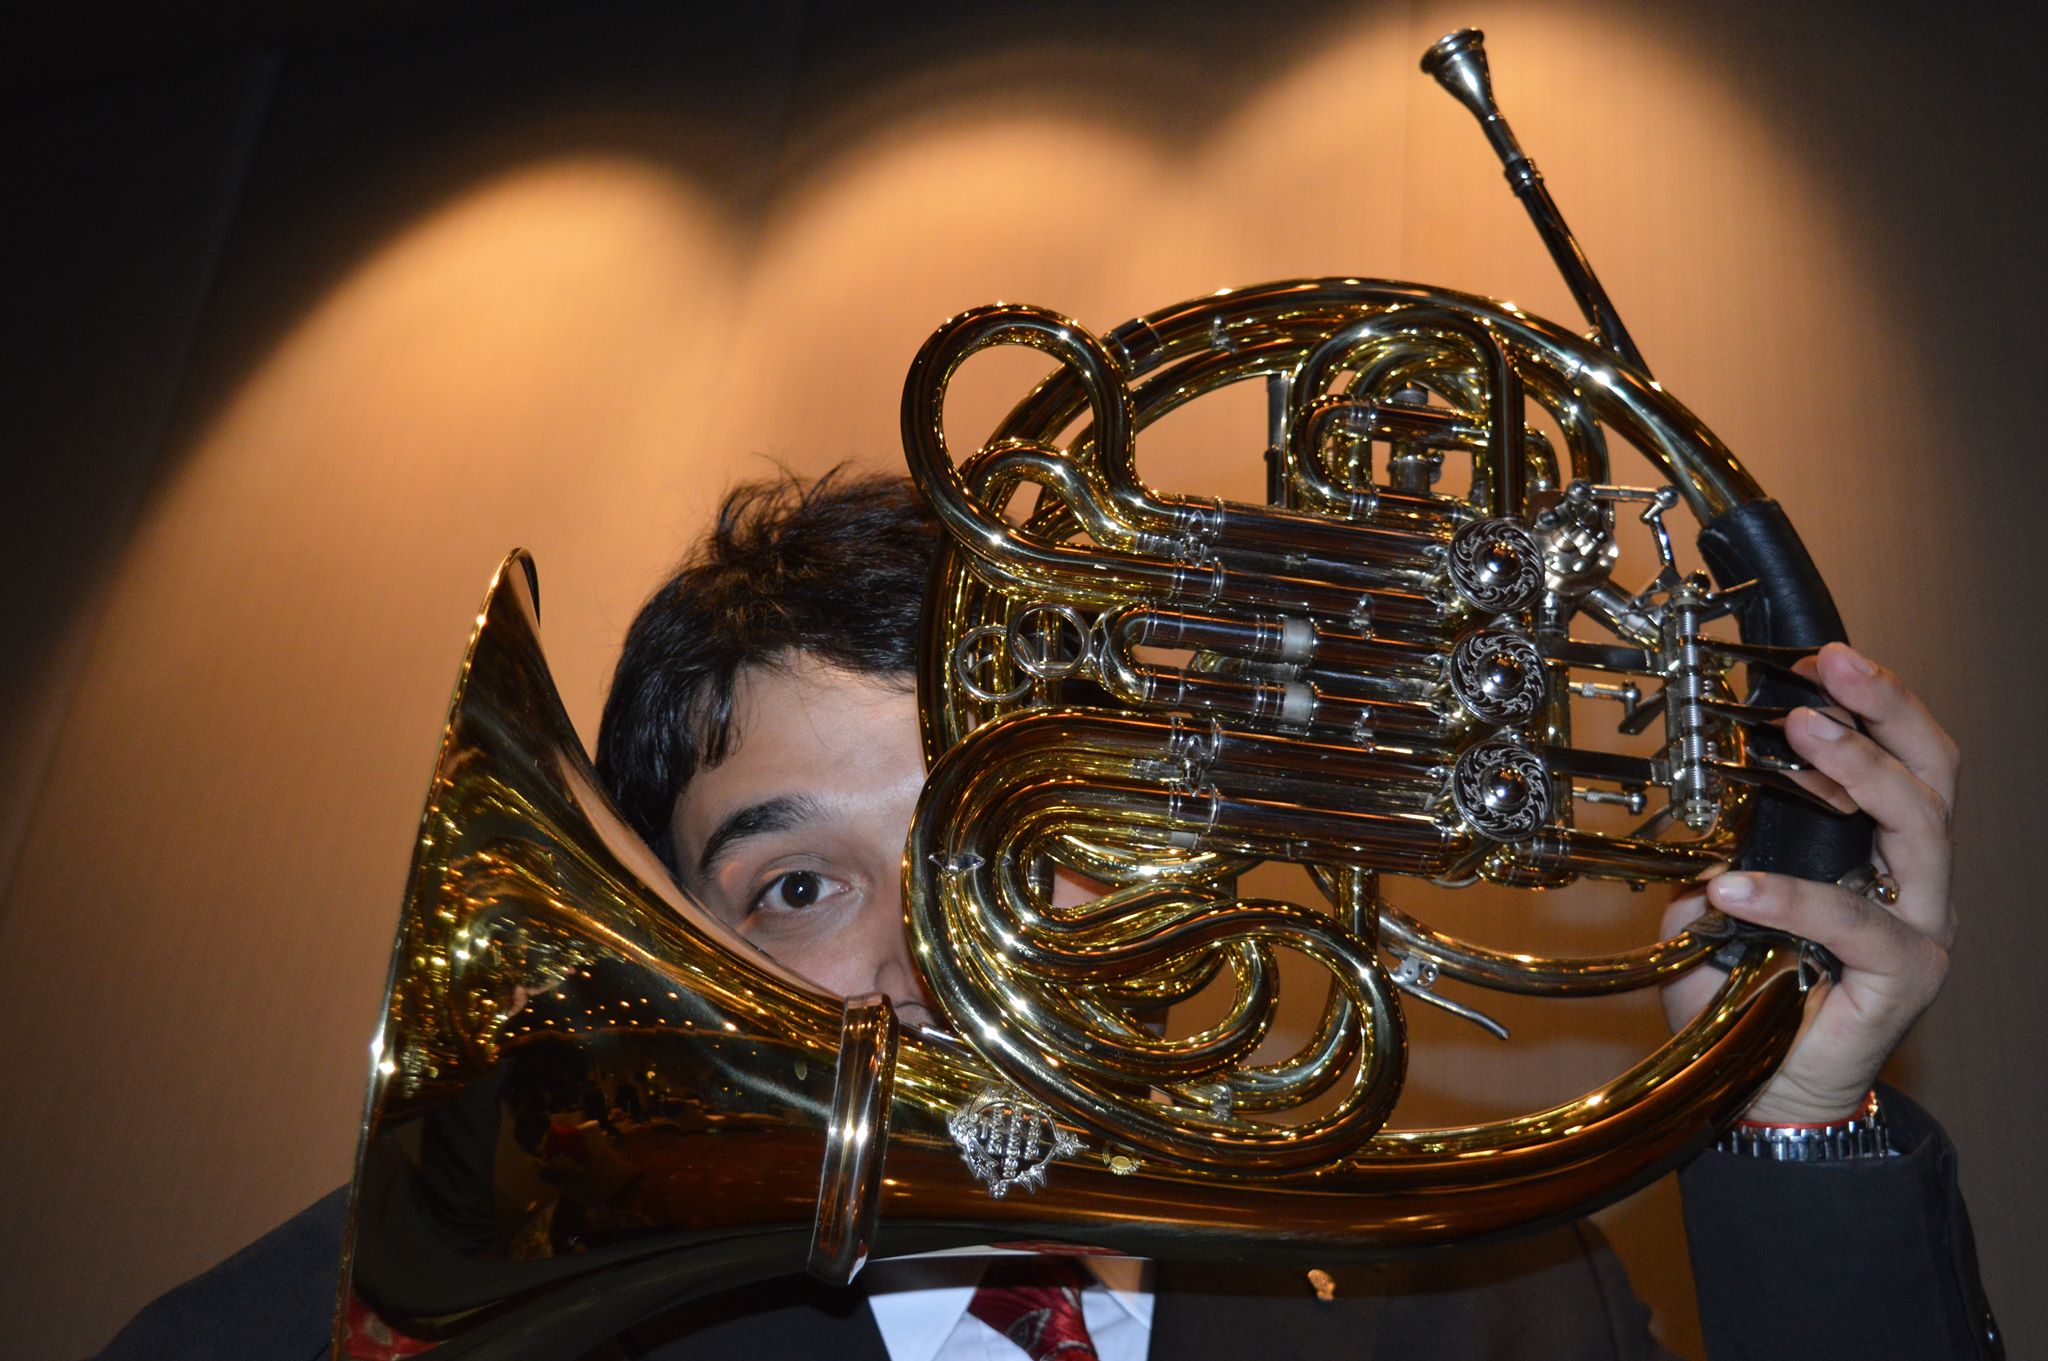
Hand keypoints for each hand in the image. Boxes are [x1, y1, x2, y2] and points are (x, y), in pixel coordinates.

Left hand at [1657, 642, 1956, 1124]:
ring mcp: (1921, 929)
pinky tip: (1733, 886)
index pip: (1904, 760)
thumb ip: (1721, 850)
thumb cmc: (1748, 994)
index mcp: (1880, 853)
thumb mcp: (1717, 900)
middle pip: (1934, 775)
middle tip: (1832, 669)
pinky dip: (1792, 895)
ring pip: (1920, 830)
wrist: (1761, 1090)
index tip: (1821, 658)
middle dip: (1887, 710)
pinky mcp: (1905, 978)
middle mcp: (1916, 883)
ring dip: (1860, 771)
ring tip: (1802, 735)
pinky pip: (1856, 922)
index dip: (1873, 704)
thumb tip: (1696, 798)